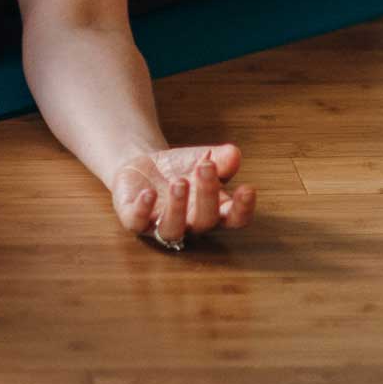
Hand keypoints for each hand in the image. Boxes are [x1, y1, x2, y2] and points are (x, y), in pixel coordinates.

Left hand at [111, 143, 255, 247]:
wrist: (143, 167)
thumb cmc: (180, 168)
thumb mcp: (203, 158)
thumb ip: (221, 158)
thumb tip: (234, 154)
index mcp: (214, 212)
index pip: (235, 219)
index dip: (243, 209)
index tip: (248, 188)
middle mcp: (190, 224)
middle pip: (205, 221)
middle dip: (207, 195)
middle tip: (205, 167)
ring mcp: (161, 225)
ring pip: (172, 229)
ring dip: (177, 207)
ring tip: (179, 182)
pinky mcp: (135, 220)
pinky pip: (137, 222)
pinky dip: (143, 209)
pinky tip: (148, 193)